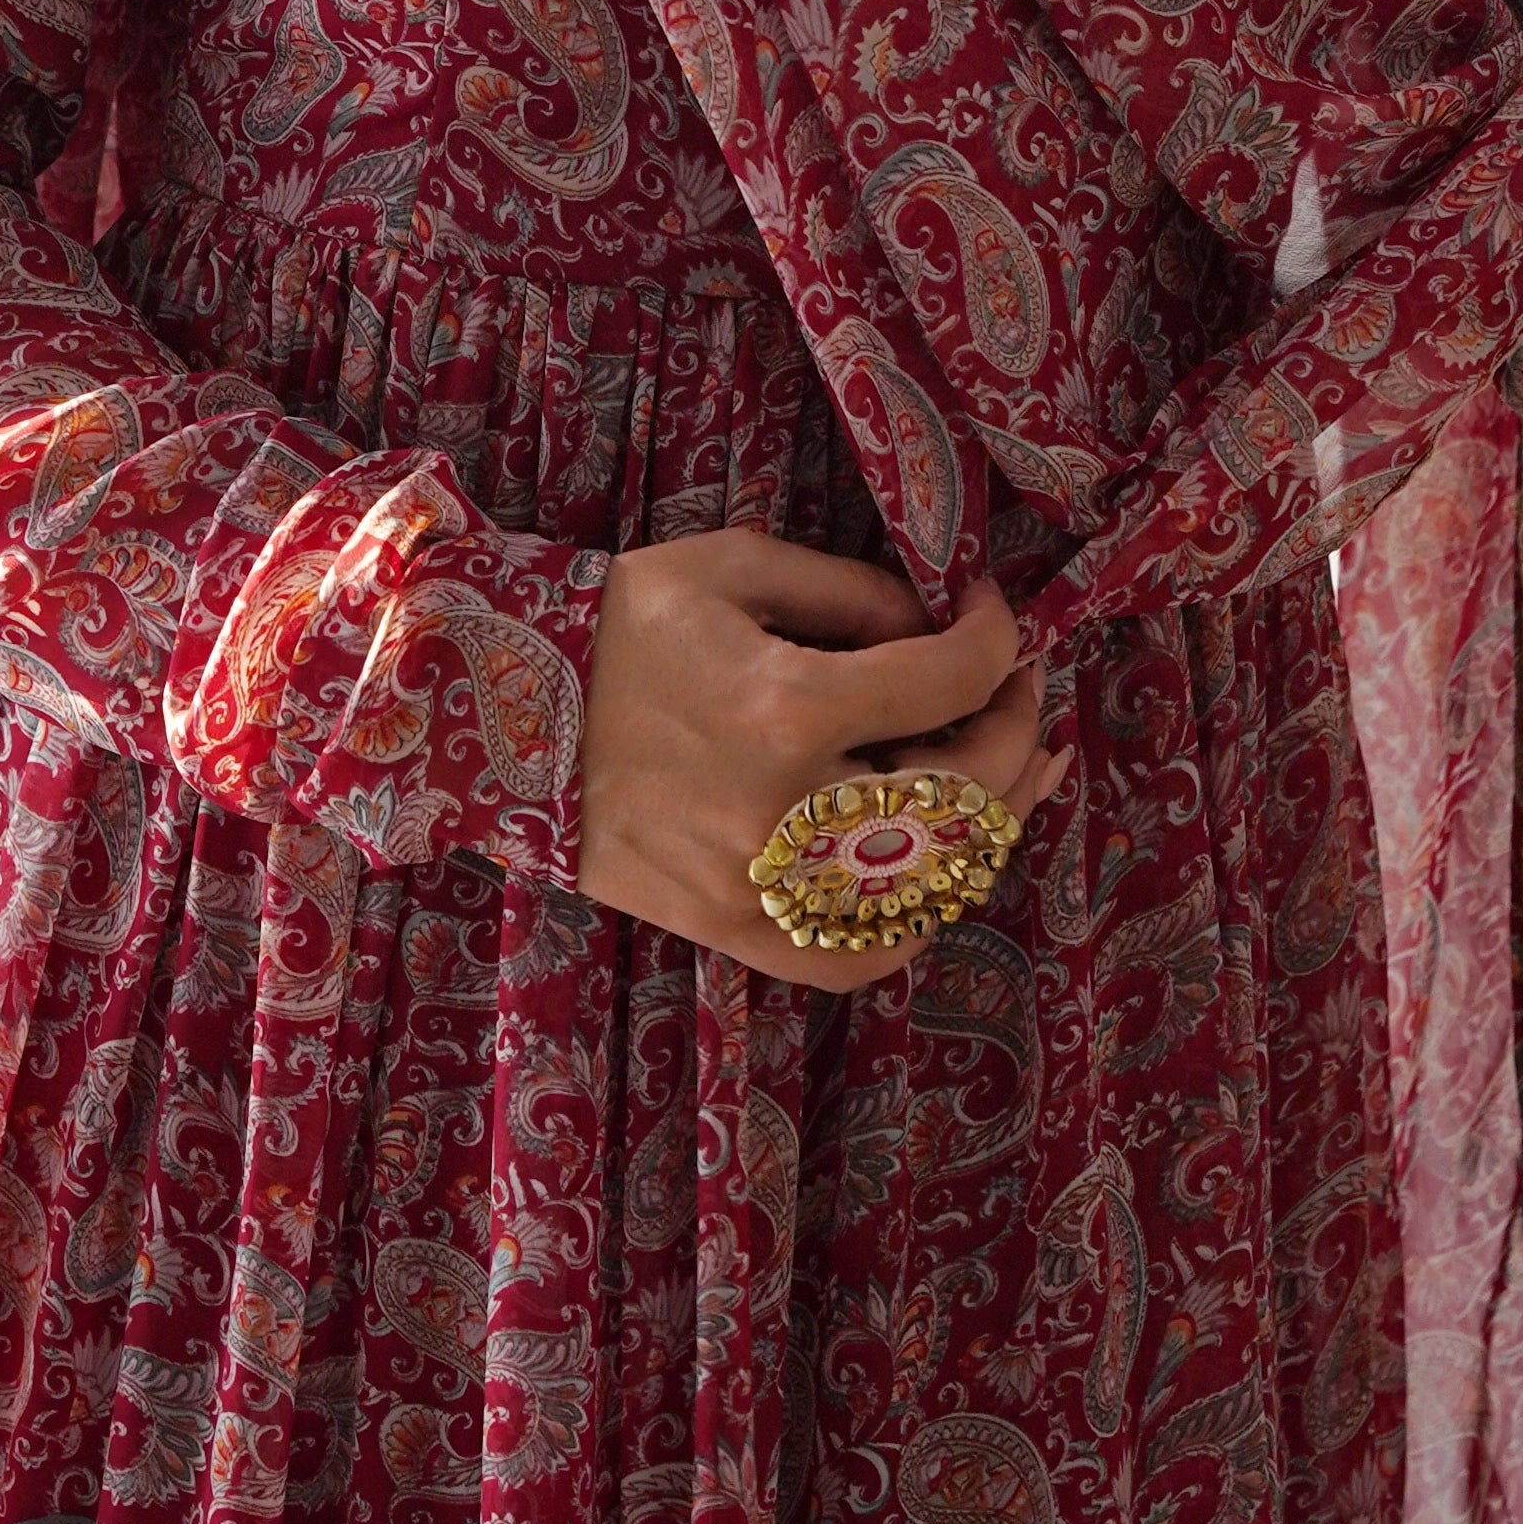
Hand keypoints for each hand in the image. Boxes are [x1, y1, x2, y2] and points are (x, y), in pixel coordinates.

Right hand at [575, 531, 1069, 992]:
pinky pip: (856, 956)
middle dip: (1012, 727)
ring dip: (993, 822)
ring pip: (931, 881)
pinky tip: (946, 873)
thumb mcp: (738, 568)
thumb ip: (856, 595)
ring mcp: (763, 889)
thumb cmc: (617, 626)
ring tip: (1025, 772)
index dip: (994, 638)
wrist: (497, 715)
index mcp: (790, 711)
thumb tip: (940, 626)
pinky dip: (917, 920)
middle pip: (964, 792)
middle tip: (1015, 685)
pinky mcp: (734, 930)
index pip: (950, 683)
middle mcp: (788, 816)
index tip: (988, 609)